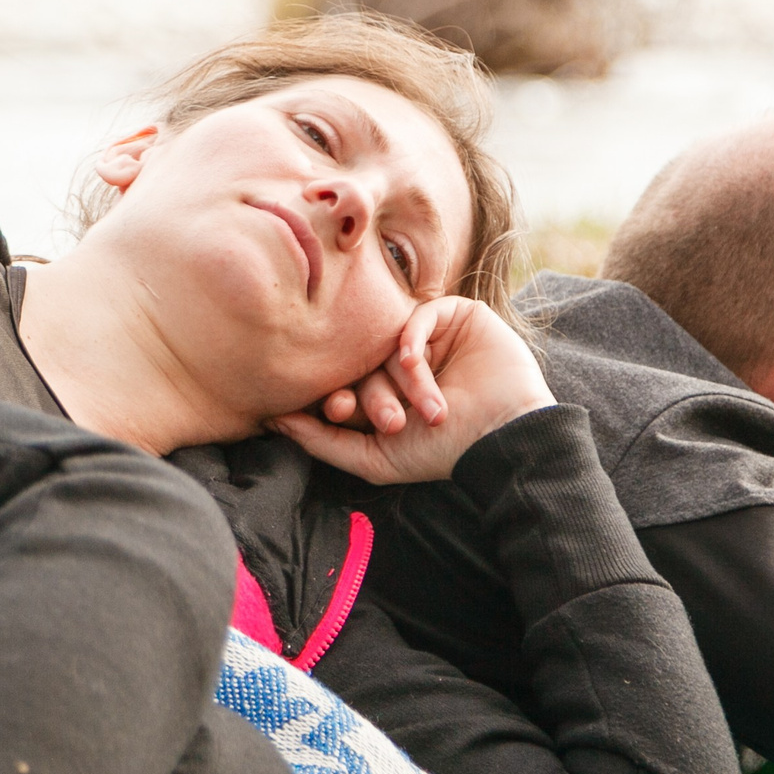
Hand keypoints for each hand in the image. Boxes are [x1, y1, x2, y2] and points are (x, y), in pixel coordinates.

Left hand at [270, 297, 553, 483]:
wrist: (503, 439)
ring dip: (397, 376)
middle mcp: (405, 363)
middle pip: (365, 359)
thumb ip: (320, 442)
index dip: (337, 393)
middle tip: (375, 414)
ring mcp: (432, 337)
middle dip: (368, 389)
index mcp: (386, 393)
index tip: (338, 411)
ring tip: (417, 411)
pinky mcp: (458, 316)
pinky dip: (410, 339)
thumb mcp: (372, 459)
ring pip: (390, 339)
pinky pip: (420, 313)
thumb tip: (270, 419)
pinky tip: (415, 365)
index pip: (347, 381)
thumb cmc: (441, 454)